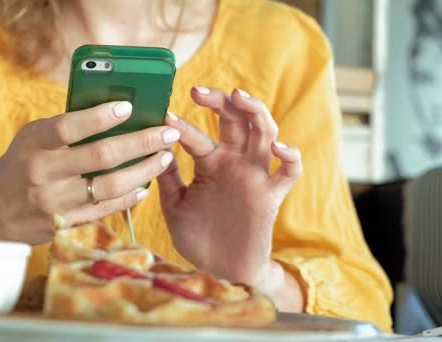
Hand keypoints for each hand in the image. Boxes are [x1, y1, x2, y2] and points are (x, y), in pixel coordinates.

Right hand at [0, 101, 179, 243]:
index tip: (129, 107)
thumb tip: (109, 113)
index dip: (100, 116)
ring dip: (143, 171)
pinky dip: (129, 197)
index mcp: (34, 146)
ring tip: (164, 157)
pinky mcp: (65, 224)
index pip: (69, 126)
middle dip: (140, 142)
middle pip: (101, 156)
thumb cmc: (17, 169)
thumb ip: (62, 129)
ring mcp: (56, 202)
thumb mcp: (29, 141)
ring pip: (110, 186)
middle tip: (167, 132)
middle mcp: (44, 174)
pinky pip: (105, 210)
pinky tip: (145, 186)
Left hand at [158, 87, 301, 296]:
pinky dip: (290, 157)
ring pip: (265, 133)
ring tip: (239, 96)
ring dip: (256, 111)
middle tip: (197, 91)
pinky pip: (289, 173)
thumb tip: (155, 146)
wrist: (219, 270)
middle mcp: (234, 163)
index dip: (182, 124)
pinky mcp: (271, 196)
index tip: (163, 115)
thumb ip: (167, 177)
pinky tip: (278, 148)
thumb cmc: (197, 237)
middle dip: (219, 101)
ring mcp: (255, 176)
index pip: (197, 135)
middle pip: (235, 119)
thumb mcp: (174, 205)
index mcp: (210, 163)